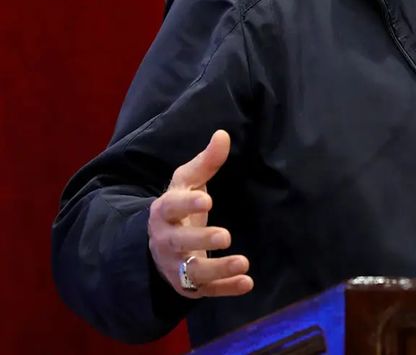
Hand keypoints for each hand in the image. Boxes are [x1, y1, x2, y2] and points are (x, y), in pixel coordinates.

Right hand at [147, 129, 252, 298]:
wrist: (159, 243)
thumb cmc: (179, 206)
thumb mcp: (188, 182)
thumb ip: (206, 162)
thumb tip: (223, 134)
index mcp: (163, 212)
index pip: (171, 208)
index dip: (187, 205)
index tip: (207, 199)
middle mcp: (166, 241)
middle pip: (178, 243)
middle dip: (201, 239)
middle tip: (226, 235)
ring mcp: (175, 265)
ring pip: (192, 272)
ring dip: (217, 269)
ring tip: (243, 263)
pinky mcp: (189, 285)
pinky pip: (206, 290)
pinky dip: (226, 289)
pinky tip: (247, 283)